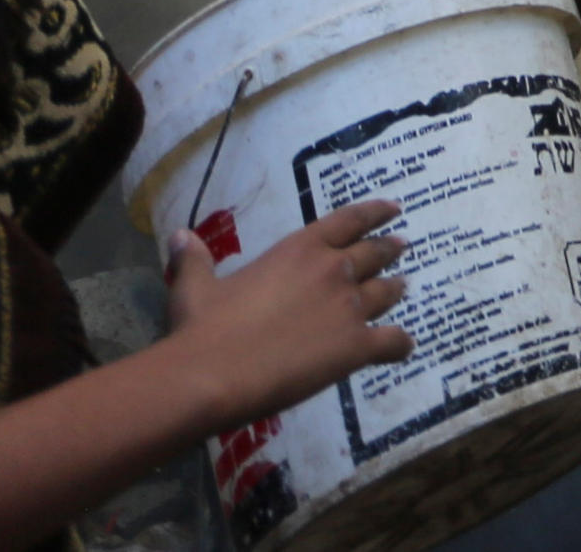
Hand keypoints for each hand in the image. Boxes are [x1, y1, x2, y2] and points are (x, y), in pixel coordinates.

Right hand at [154, 200, 408, 429]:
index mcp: (300, 249)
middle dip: (390, 249)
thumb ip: (195, 260)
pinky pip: (393, 341)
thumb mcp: (195, 286)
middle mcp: (333, 270)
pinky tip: (401, 347)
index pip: (348, 220)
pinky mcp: (356, 347)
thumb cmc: (203, 326)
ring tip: (402, 287)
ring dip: (395, 289)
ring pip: (387, 293)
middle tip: (402, 247)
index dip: (375, 212)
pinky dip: (400, 343)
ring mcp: (349, 308)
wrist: (214, 373)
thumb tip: (178, 235)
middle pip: (375, 253)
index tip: (393, 208)